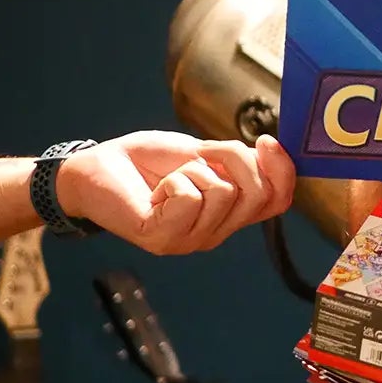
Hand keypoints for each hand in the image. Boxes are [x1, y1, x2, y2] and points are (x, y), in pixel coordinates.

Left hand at [54, 131, 296, 253]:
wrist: (99, 166)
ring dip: (194, 170)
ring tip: (170, 178)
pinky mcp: (161, 238)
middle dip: (233, 160)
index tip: (265, 142)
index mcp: (229, 214)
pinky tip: (156, 191)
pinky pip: (190, 197)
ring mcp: (188, 241)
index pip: (278, 201)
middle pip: (256, 195)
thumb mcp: (205, 153)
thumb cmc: (149, 161)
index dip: (283, 171)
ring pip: (223, 192)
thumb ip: (239, 161)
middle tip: (201, 156)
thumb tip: (273, 152)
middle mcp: (214, 233)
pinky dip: (174, 180)